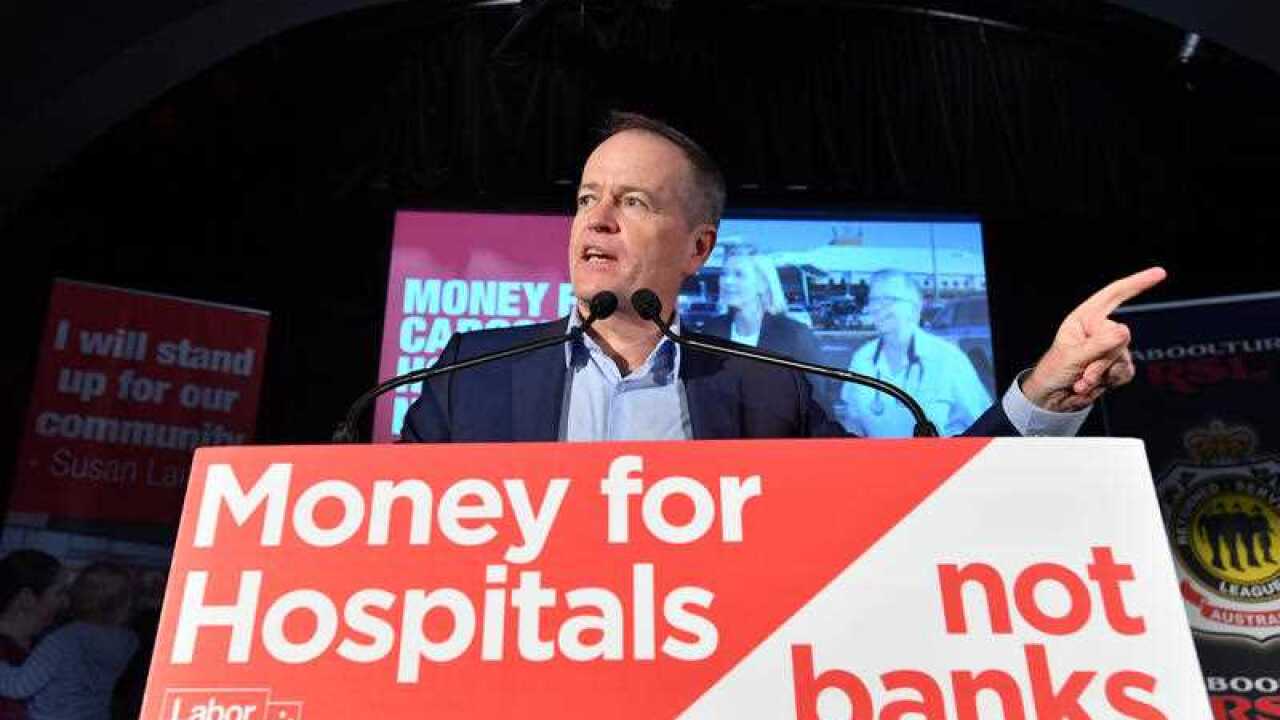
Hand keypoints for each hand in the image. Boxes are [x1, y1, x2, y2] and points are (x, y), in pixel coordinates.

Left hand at [1021, 267, 1165, 411]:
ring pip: (1123, 357)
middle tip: (1081, 372)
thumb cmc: (1053, 372)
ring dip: (1102, 373)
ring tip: (1081, 380)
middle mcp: (1099, 330)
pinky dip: (1110, 381)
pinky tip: (1091, 385)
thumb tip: (1125, 331)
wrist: (1053, 399)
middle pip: (1121, 335)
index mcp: (1084, 318)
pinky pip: (1126, 371)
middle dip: (1102, 358)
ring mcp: (1111, 348)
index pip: (1113, 295)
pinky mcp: (1118, 366)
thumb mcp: (1073, 356)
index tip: (1160, 273)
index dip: (1136, 283)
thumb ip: (1100, 344)